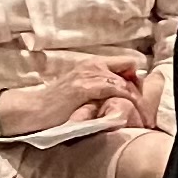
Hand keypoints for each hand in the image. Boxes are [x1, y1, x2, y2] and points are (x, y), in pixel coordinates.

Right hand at [2, 57, 142, 135]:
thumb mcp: (81, 92)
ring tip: (141, 115)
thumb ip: (100, 90)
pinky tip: (128, 111)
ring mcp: (88, 75)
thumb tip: (123, 96)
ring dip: (134, 97)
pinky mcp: (83, 88)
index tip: (140, 97)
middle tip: (145, 108)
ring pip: (123, 79)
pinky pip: (112, 89)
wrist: (33, 110)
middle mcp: (93, 65)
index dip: (136, 78)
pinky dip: (123, 99)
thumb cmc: (56, 105)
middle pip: (130, 67)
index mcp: (93, 64)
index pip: (127, 62)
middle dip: (139, 87)